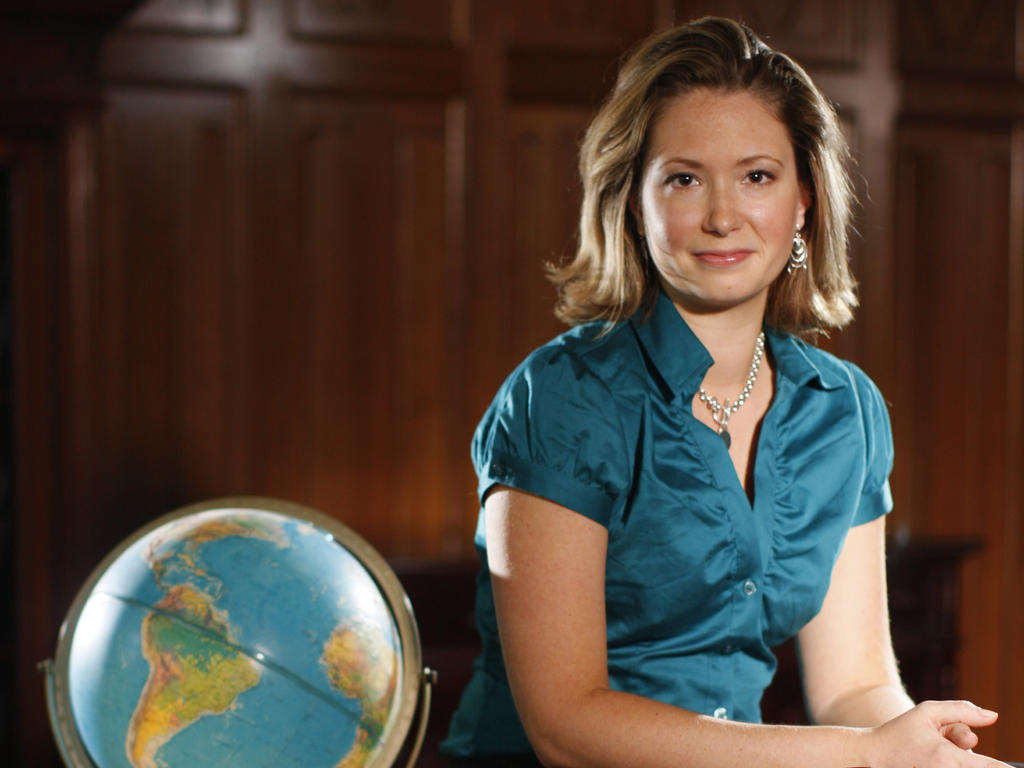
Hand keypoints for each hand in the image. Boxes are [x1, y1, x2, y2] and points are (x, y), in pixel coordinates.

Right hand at [866, 700, 1010, 766]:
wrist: (874, 755)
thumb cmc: (900, 732)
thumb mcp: (927, 712)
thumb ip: (963, 711)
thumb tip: (993, 716)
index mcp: (950, 757)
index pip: (993, 767)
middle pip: (980, 763)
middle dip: (967, 746)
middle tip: (947, 739)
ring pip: (968, 764)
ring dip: (958, 756)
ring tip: (932, 749)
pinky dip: (950, 761)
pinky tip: (931, 757)